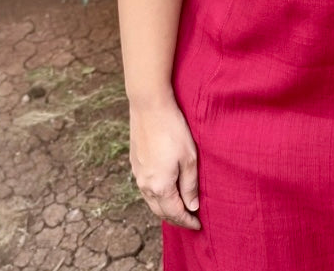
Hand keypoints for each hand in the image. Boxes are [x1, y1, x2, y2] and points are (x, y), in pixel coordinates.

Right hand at [130, 99, 200, 228]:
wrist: (149, 107)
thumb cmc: (173, 130)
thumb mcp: (189, 158)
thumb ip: (190, 185)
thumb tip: (192, 206)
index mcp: (160, 187)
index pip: (175, 213)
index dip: (188, 221)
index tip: (198, 226)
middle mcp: (145, 185)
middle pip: (161, 211)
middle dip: (176, 219)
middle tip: (190, 220)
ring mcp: (138, 175)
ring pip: (151, 201)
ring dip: (165, 208)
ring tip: (179, 208)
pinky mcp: (135, 163)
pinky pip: (146, 188)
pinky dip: (157, 196)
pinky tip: (165, 190)